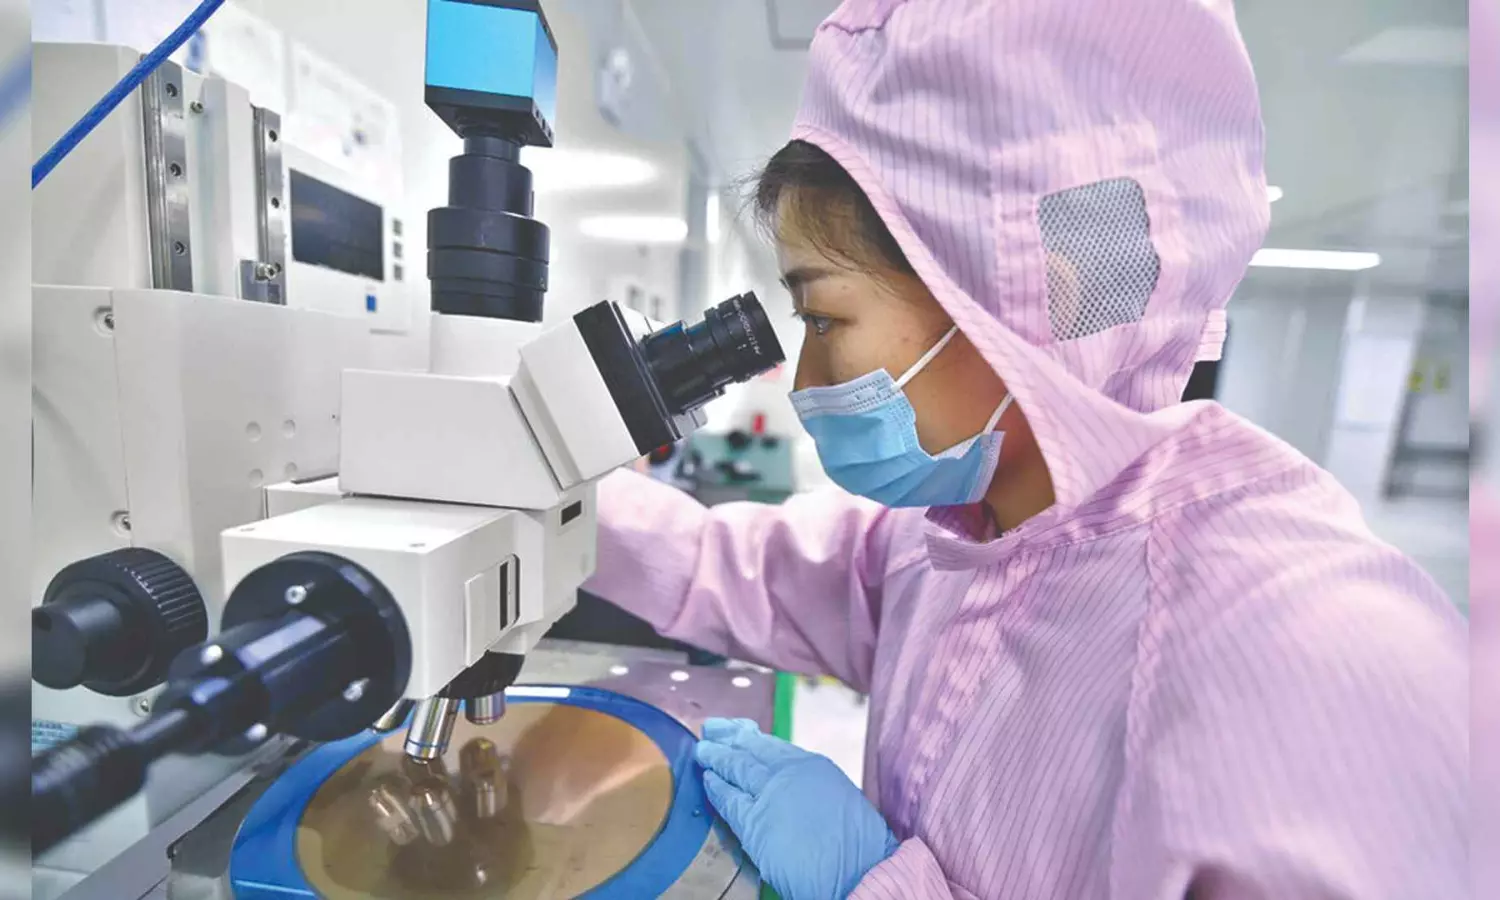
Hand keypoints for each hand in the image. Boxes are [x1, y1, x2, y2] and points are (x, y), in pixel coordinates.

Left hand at [695, 718, 897, 899]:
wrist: (858, 872)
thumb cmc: (859, 845)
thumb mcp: (841, 799)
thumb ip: (812, 787)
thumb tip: (794, 788)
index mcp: (814, 766)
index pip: (774, 746)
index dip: (752, 738)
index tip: (739, 729)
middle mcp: (789, 773)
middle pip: (751, 750)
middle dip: (728, 738)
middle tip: (712, 729)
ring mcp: (769, 795)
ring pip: (735, 768)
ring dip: (716, 757)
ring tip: (703, 751)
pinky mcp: (753, 822)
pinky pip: (728, 800)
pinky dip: (716, 788)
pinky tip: (708, 780)